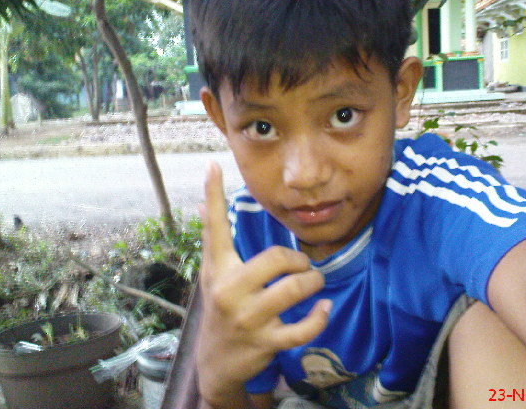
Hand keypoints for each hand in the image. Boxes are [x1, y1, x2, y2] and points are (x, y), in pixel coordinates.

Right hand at [196, 161, 331, 404]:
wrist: (216, 362)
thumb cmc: (220, 307)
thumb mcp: (213, 275)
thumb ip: (214, 242)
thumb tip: (200, 204)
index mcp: (217, 270)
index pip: (214, 228)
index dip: (213, 195)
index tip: (213, 164)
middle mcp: (228, 291)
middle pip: (275, 259)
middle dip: (298, 260)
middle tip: (304, 266)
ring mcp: (247, 318)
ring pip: (293, 291)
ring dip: (313, 283)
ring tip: (315, 283)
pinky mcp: (266, 342)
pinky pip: (302, 328)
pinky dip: (320, 317)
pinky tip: (325, 309)